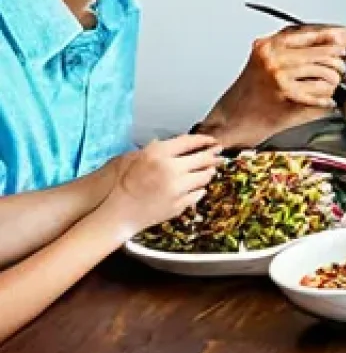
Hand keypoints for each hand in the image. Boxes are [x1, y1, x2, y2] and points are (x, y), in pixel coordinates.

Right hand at [97, 135, 221, 236]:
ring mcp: (177, 188)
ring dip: (208, 172)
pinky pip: (198, 193)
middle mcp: (170, 169)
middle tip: (219, 154)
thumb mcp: (136, 158)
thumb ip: (157, 149)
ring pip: (204, 177)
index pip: (189, 142)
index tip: (211, 140)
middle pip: (202, 159)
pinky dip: (199, 189)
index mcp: (159, 154)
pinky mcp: (180, 204)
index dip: (204, 140)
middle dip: (213, 155)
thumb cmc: (124, 184)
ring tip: (210, 170)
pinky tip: (198, 187)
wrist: (119, 211)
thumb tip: (177, 144)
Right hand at [199, 25, 345, 146]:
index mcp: (269, 45)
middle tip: (340, 68)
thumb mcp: (265, 62)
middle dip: (338, 62)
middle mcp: (275, 58)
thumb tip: (331, 40)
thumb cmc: (248, 95)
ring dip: (333, 82)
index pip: (310, 33)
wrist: (231, 121)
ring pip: (326, 73)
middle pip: (324, 52)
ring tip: (328, 87)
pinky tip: (324, 100)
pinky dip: (326, 99)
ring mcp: (282, 77)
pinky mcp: (288, 96)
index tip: (344, 41)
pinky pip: (322, 93)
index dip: (333, 37)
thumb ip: (293, 49)